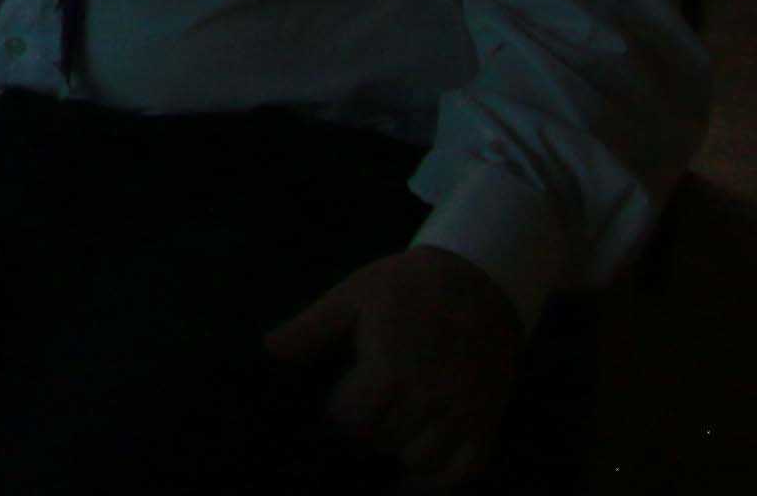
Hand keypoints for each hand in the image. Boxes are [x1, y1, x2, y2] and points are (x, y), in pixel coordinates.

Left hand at [266, 247, 528, 487]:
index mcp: (392, 369)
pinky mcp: (488, 420)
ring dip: (398, 452)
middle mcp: (431, 398)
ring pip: (422, 461)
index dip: (338, 415)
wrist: (477, 280)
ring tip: (385, 433)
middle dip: (364, 432)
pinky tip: (414, 478)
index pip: (352, 421)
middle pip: (383, 442)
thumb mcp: (352, 296)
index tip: (336, 403)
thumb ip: (310, 328)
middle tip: (359, 417)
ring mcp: (464, 413)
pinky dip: (439, 482)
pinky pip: (465, 470)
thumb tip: (269, 350)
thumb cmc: (406, 287)